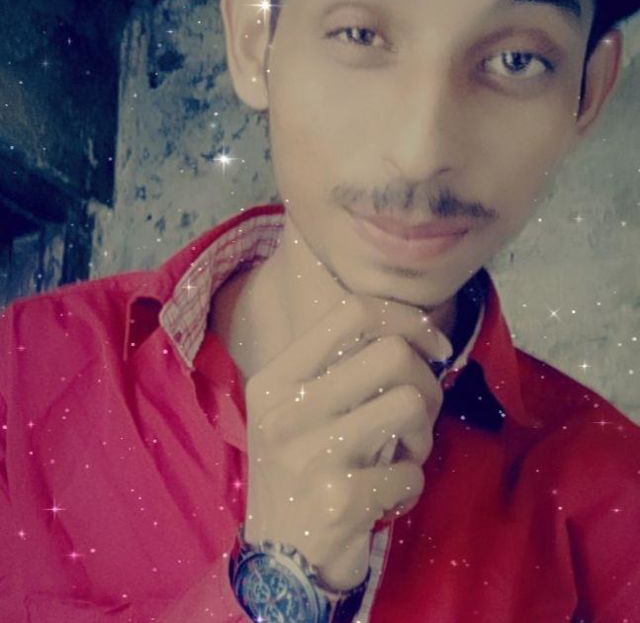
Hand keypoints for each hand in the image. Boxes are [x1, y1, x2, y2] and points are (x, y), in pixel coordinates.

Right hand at [243, 293, 452, 590]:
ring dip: (423, 434)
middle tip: (422, 411)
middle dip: (428, 380)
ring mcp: (310, 454)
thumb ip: (337, 369)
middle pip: (393, 352)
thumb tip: (415, 331)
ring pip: (412, 402)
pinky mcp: (339, 500)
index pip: (352, 311)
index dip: (407, 318)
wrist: (279, 563)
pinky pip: (411, 470)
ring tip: (403, 453)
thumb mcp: (296, 412)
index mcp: (276, 379)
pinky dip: (411, 483)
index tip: (431, 345)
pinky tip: (387, 495)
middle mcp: (286, 410)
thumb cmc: (300, 472)